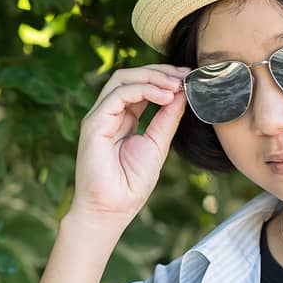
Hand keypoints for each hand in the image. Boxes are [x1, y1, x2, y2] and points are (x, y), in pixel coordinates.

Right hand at [71, 63, 189, 222]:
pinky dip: (144, 90)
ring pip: (122, 79)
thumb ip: (167, 119)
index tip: (189, 78)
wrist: (112, 209)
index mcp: (124, 118)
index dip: (164, 78)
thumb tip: (182, 94)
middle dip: (160, 73)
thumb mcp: (158, 145)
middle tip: (185, 76)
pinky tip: (165, 97)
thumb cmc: (131, 184)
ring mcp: (99, 117)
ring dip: (153, 78)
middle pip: (131, 76)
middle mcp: (109, 114)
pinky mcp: (93, 123)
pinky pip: (118, 95)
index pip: (142, 86)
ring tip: (177, 86)